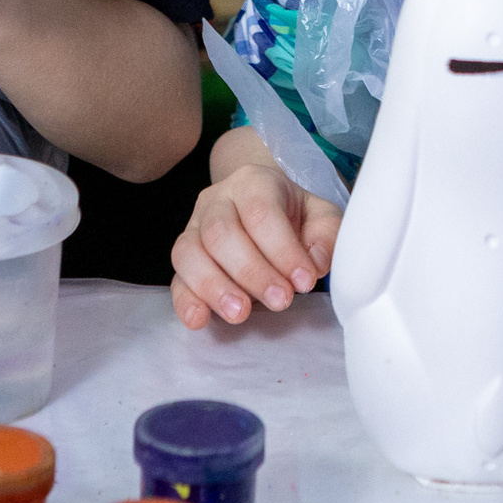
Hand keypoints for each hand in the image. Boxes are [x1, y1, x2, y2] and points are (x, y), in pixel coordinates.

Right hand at [170, 162, 342, 328]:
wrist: (263, 211)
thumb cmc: (293, 217)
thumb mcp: (321, 217)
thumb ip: (326, 235)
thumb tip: (314, 262)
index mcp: (253, 183)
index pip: (261, 211)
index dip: (282, 249)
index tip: (305, 281)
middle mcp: (217, 201)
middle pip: (221, 231)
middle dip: (251, 271)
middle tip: (281, 300)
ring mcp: (194, 229)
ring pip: (189, 252)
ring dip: (214, 287)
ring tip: (240, 313)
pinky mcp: (184, 261)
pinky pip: (176, 279)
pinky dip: (185, 301)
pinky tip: (199, 320)